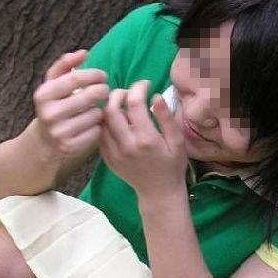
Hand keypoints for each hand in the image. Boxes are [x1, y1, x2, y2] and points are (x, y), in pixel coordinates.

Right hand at [33, 50, 108, 157]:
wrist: (44, 142)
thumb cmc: (54, 106)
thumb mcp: (52, 84)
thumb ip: (65, 65)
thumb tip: (84, 53)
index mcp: (43, 94)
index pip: (76, 77)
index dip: (94, 74)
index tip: (103, 76)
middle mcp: (50, 114)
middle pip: (90, 96)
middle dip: (103, 90)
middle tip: (105, 91)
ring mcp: (60, 132)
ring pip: (96, 115)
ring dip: (101, 110)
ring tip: (96, 110)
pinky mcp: (71, 147)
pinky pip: (97, 132)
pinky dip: (99, 127)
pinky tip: (94, 125)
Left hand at [99, 80, 188, 199]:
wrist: (158, 193)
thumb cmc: (172, 165)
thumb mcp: (177, 141)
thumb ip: (166, 118)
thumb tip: (155, 96)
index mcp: (146, 139)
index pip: (134, 103)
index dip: (138, 87)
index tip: (145, 85)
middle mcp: (127, 145)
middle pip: (111, 109)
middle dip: (118, 93)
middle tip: (128, 93)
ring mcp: (115, 154)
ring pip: (102, 121)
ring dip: (109, 108)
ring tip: (121, 106)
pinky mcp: (108, 160)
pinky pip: (100, 135)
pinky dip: (104, 124)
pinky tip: (115, 122)